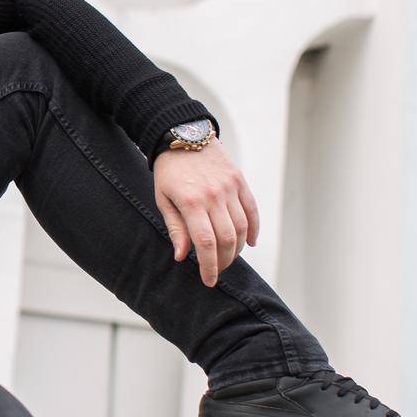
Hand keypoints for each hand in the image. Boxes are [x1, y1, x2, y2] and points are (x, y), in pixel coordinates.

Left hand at [153, 137, 259, 287]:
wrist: (183, 136)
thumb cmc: (169, 171)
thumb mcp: (163, 199)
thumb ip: (175, 228)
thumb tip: (182, 256)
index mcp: (192, 202)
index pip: (205, 243)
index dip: (209, 266)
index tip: (209, 280)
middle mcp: (214, 196)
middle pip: (227, 239)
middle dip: (223, 262)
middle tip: (217, 271)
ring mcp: (230, 188)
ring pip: (242, 228)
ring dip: (238, 249)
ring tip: (228, 258)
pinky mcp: (240, 182)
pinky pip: (252, 210)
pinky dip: (254, 230)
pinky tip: (250, 243)